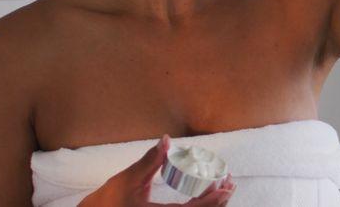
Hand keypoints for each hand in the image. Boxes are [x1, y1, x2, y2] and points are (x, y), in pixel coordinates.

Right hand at [77, 135, 235, 206]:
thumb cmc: (110, 199)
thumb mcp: (129, 179)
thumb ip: (149, 160)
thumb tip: (166, 140)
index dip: (212, 201)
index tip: (226, 188)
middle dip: (219, 202)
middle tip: (230, 183)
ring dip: (212, 204)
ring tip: (223, 186)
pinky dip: (201, 206)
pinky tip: (207, 193)